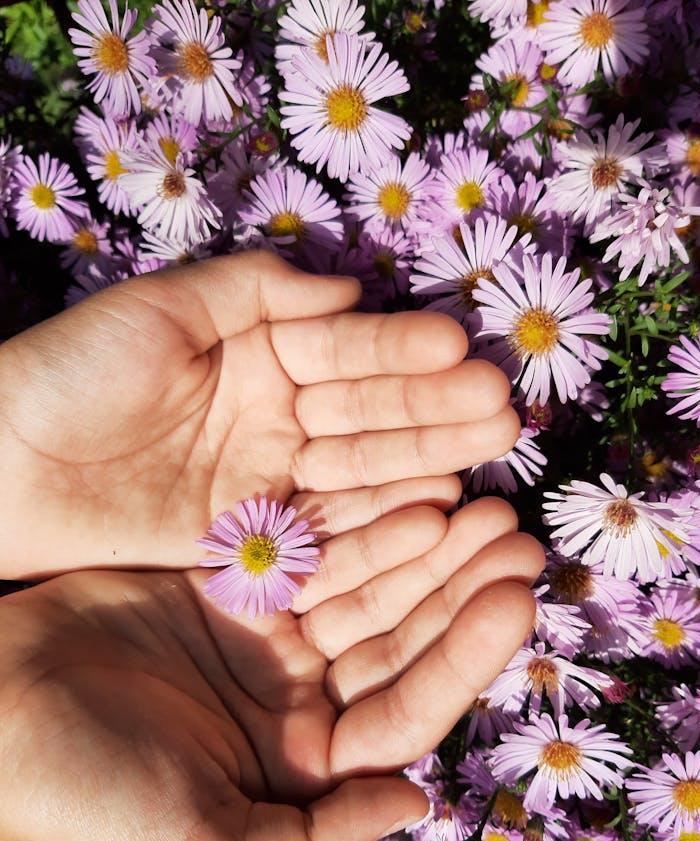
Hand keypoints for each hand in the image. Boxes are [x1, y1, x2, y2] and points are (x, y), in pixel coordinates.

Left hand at [0, 250, 519, 576]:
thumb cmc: (72, 373)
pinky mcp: (254, 543)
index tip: (462, 352)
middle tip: (502, 411)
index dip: (400, 353)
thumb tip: (349, 289)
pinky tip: (432, 508)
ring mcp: (270, 484)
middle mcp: (277, 420)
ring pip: (359, 471)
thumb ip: (255, 291)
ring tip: (488, 452)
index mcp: (260, 356)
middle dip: (434, 410)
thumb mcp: (160, 309)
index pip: (345, 353)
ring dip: (423, 461)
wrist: (2, 470)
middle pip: (367, 414)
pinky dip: (377, 520)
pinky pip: (326, 529)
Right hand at [0, 497, 542, 840]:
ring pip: (361, 584)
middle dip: (458, 586)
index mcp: (306, 770)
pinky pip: (305, 543)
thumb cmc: (90, 794)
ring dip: (417, 542)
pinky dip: (351, 516)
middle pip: (398, 636)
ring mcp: (267, 637)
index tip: (517, 597)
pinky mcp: (231, 583)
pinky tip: (399, 482)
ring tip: (475, 496)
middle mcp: (298, 700)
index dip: (466, 655)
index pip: (408, 708)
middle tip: (513, 530)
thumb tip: (415, 806)